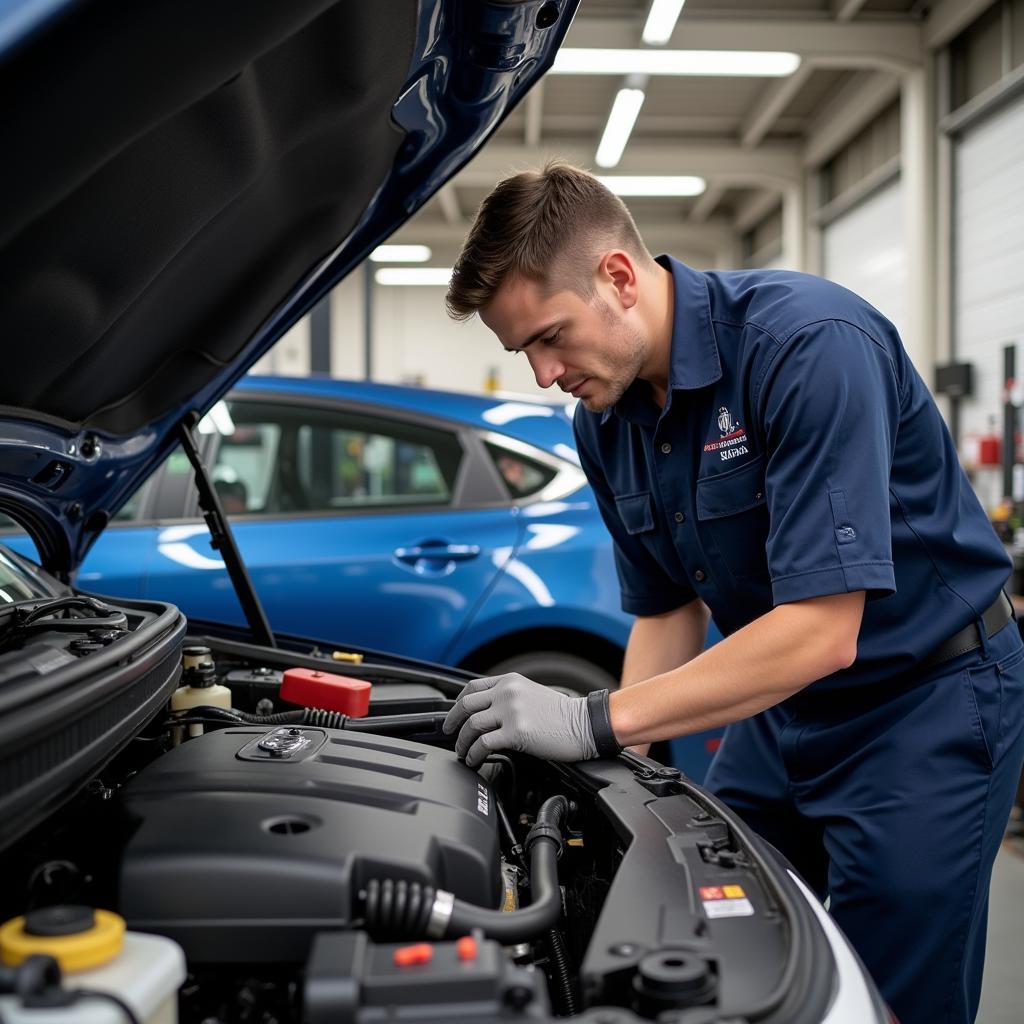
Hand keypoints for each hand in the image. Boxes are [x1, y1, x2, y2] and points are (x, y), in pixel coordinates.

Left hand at [442, 673, 597, 767]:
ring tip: (462, 752)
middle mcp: (507, 693)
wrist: (584, 725)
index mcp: (510, 681)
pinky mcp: (516, 732)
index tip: (453, 716)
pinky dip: (474, 754)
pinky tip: (474, 760)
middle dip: (452, 723)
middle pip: (466, 705)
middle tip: (449, 735)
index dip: (457, 703)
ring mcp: (511, 712)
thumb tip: (486, 713)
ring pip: (472, 725)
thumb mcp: (531, 694)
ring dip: (462, 742)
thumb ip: (508, 698)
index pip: (472, 687)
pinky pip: (484, 744)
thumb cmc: (562, 715)